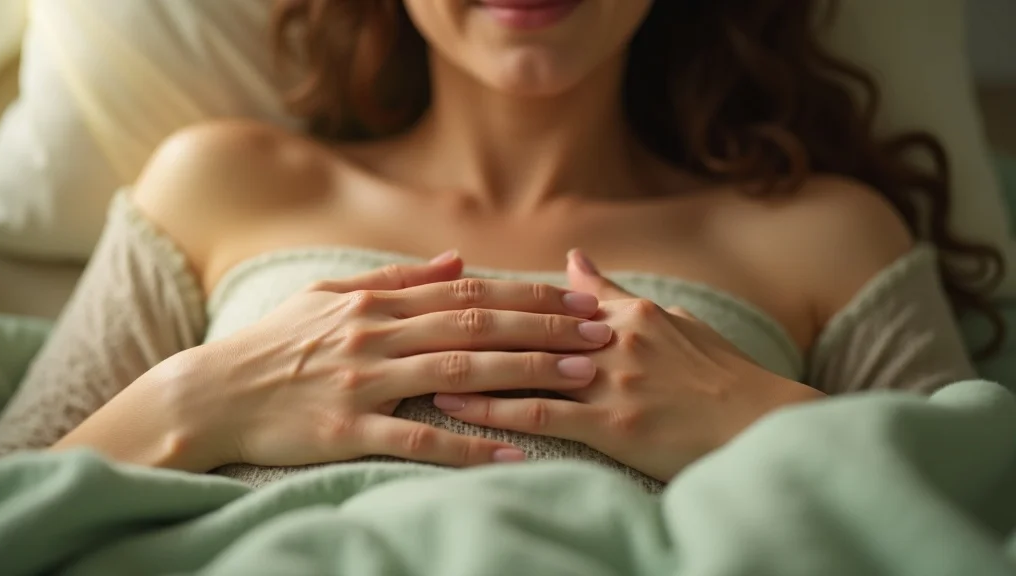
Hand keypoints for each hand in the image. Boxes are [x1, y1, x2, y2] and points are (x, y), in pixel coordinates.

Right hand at [150, 252, 612, 470]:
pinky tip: (515, 450)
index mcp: (377, 302)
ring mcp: (363, 383)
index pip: (469, 293)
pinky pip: (418, 440)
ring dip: (526, 376)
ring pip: (460, 375)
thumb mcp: (330, 295)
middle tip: (602, 334)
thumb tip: (457, 260)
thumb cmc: (276, 343)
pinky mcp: (345, 430)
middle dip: (547, 330)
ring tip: (581, 378)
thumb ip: (396, 277)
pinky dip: (468, 445)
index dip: (530, 297)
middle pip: (478, 328)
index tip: (580, 300)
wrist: (212, 393)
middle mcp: (377, 335)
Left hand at [432, 250, 823, 481]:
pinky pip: (541, 415)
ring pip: (522, 368)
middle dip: (466, 329)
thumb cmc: (717, 373)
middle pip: (524, 329)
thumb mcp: (669, 321)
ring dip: (465, 367)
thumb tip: (574, 260)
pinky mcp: (614, 425)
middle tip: (415, 328)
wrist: (761, 425)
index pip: (545, 301)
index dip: (491, 301)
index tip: (445, 299)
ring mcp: (613, 381)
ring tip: (416, 368)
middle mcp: (612, 339)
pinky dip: (493, 411)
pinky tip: (455, 409)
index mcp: (625, 312)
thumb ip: (614, 293)